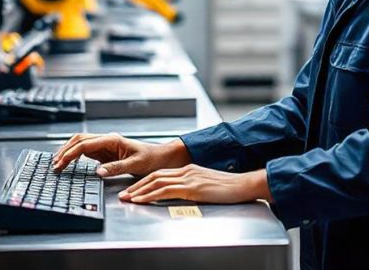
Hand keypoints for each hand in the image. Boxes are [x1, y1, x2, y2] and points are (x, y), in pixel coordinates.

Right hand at [52, 133, 190, 176]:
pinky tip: (68, 163)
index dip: (70, 153)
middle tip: (54, 165)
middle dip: (64, 151)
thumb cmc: (151, 159)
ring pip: (80, 144)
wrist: (160, 157)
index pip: (85, 144)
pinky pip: (85, 151)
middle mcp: (106, 140)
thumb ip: (116, 168)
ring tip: (57, 164)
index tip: (61, 163)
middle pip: (79, 140)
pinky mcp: (105, 152)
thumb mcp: (135, 165)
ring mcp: (105, 145)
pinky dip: (74, 156)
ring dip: (67, 152)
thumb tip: (98, 171)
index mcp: (112, 140)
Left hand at [120, 164, 271, 204]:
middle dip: (137, 186)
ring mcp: (189, 178)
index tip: (134, 190)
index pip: (161, 174)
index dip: (145, 182)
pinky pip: (165, 191)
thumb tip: (184, 195)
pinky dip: (150, 195)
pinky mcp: (192, 187)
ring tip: (127, 199)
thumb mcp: (208, 185)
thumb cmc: (231, 188)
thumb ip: (194, 187)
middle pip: (155, 176)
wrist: (244, 185)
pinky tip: (142, 200)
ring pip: (156, 182)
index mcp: (190, 169)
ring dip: (139, 191)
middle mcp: (186, 170)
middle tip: (124, 195)